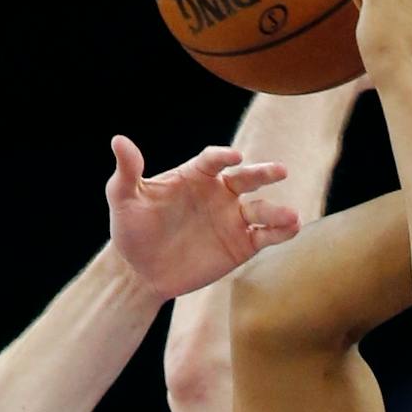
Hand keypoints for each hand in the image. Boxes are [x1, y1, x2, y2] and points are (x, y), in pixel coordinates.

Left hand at [107, 138, 297, 299]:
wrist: (140, 271)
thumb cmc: (131, 230)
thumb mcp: (123, 199)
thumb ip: (127, 171)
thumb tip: (119, 140)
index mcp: (195, 175)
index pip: (213, 160)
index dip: (222, 157)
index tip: (232, 158)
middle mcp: (219, 193)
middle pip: (247, 178)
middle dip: (264, 173)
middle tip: (280, 171)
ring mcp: (232, 218)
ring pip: (261, 209)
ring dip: (277, 212)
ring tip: (291, 216)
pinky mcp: (241, 245)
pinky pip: (266, 235)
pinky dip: (281, 232)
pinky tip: (293, 229)